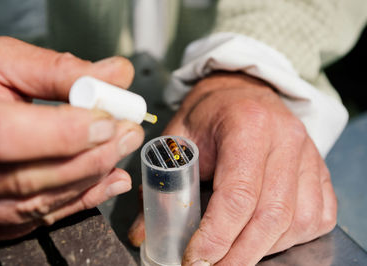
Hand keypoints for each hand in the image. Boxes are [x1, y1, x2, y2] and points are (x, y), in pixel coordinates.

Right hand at [0, 37, 143, 244]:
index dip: (65, 133)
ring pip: (37, 204)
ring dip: (91, 179)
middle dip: (91, 157)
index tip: (109, 121)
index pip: (7, 135)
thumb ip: (59, 70)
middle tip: (128, 135)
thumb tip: (116, 75)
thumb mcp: (3, 63)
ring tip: (121, 152)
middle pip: (28, 178)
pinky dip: (80, 202)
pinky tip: (108, 182)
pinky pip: (36, 221)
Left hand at [128, 72, 335, 264]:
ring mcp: (308, 154)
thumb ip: (160, 183)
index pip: (238, 194)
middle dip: (240, 254)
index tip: (196, 259)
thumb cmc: (209, 114)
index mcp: (247, 125)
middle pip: (271, 215)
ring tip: (235, 253)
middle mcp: (286, 139)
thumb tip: (144, 232)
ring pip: (297, 221)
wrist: (242, 93)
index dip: (217, 235)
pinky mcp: (319, 168)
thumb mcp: (178, 138)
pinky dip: (291, 237)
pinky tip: (266, 238)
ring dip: (264, 248)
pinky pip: (317, 215)